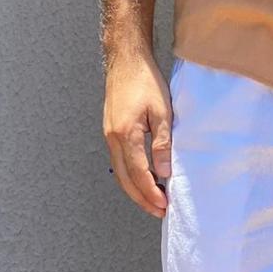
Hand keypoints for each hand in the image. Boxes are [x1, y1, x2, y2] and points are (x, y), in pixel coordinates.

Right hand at [103, 50, 173, 218]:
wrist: (126, 60)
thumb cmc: (145, 81)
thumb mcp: (162, 110)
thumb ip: (162, 142)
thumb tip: (164, 172)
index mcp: (125, 134)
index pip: (138, 174)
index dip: (151, 193)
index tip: (164, 206)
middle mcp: (112, 138)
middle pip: (125, 179)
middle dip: (142, 198)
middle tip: (159, 211)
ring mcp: (109, 135)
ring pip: (119, 172)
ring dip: (135, 189)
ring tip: (153, 200)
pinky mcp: (111, 130)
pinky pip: (118, 161)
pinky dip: (129, 175)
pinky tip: (142, 177)